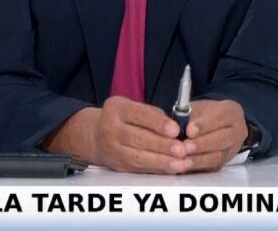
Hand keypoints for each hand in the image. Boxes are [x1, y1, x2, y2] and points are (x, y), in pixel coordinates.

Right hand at [44, 96, 190, 173]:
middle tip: (182, 149)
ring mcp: (112, 149)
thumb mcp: (132, 107)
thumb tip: (178, 127)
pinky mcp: (118, 165)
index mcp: (117, 109)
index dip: (158, 123)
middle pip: (139, 138)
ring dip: (162, 161)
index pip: (139, 115)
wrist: (96, 135)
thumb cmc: (123, 119)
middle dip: (163, 145)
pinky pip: (139, 168)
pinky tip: (171, 169)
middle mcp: (111, 128)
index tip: (175, 129)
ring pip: (139, 157)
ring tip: (180, 163)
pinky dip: (157, 169)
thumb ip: (153, 114)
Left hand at [183, 98, 248, 171]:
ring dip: (198, 158)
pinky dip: (197, 166)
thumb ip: (189, 116)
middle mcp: (237, 130)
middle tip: (184, 146)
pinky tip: (185, 165)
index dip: (204, 125)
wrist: (213, 126)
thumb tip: (177, 126)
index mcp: (231, 111)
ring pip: (218, 155)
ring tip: (183, 158)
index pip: (220, 117)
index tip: (189, 130)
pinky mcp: (225, 162)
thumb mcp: (197, 108)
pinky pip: (212, 166)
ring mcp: (233, 148)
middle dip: (201, 144)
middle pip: (222, 139)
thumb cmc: (203, 115)